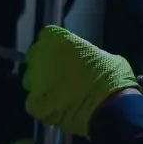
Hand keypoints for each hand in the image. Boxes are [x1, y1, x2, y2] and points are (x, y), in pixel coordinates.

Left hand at [23, 25, 140, 136]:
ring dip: (41, 83)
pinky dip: (43, 105)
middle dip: (45, 63)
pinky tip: (57, 108)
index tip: (64, 53)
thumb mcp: (104, 56)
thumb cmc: (112, 76)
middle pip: (35, 56)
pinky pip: (33, 102)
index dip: (55, 45)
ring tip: (58, 92)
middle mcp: (41, 57)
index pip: (47, 36)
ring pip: (31, 80)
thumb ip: (88, 55)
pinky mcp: (34, 104)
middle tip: (61, 73)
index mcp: (58, 40)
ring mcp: (35, 81)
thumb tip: (86, 61)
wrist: (110, 105)